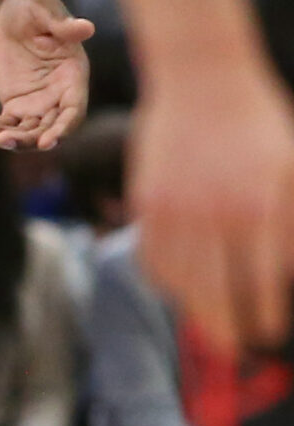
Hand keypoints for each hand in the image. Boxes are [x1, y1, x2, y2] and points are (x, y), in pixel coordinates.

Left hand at [0, 0, 92, 149]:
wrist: (11, 8)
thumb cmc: (35, 6)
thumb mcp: (47, 12)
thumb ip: (64, 25)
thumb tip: (86, 28)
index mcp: (73, 78)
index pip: (73, 112)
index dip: (63, 129)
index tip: (47, 142)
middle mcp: (57, 97)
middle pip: (46, 130)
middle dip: (27, 140)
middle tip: (2, 140)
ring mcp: (35, 103)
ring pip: (23, 132)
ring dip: (2, 135)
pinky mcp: (13, 102)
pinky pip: (1, 122)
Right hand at [132, 54, 293, 355]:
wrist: (202, 76)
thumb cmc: (260, 123)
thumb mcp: (293, 171)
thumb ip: (290, 226)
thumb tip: (284, 275)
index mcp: (258, 209)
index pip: (262, 285)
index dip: (265, 318)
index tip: (268, 334)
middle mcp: (213, 215)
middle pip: (216, 294)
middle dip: (228, 330)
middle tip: (237, 349)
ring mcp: (173, 209)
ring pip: (179, 282)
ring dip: (195, 309)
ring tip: (210, 319)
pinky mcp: (146, 200)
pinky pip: (149, 256)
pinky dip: (163, 280)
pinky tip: (179, 286)